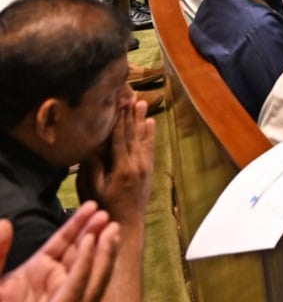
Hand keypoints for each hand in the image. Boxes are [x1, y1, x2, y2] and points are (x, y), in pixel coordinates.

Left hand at [0, 202, 118, 301]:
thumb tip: (6, 223)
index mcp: (36, 273)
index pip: (63, 243)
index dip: (77, 225)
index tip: (91, 207)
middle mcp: (54, 284)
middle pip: (81, 256)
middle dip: (96, 236)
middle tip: (107, 216)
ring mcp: (62, 298)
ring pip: (90, 273)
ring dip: (102, 250)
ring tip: (111, 229)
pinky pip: (79, 288)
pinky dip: (87, 266)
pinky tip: (91, 246)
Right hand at [79, 96, 154, 227]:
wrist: (127, 223)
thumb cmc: (104, 207)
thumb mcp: (93, 189)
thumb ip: (94, 168)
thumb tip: (93, 148)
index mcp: (122, 167)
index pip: (120, 139)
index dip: (119, 120)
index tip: (118, 104)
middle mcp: (137, 164)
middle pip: (133, 135)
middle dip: (131, 115)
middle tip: (131, 97)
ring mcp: (145, 166)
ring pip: (144, 139)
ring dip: (142, 120)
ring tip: (142, 104)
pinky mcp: (149, 170)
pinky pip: (150, 148)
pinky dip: (150, 135)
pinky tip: (151, 123)